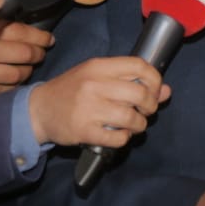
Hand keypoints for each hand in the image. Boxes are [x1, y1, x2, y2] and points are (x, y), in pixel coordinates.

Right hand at [0, 21, 54, 98]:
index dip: (41, 37)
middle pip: (25, 54)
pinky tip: (15, 80)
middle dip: (38, 54)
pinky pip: (5, 89)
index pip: (23, 33)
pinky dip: (14, 85)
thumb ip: (0, 25)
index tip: (49, 39)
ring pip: (18, 74)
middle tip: (40, 53)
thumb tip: (30, 29)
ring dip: (27, 70)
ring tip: (28, 67)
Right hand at [29, 55, 167, 145]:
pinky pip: (118, 138)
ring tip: (134, 125)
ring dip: (139, 125)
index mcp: (99, 66)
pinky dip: (124, 139)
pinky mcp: (84, 130)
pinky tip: (118, 135)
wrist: (39, 109)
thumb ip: (130, 81)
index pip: (139, 66)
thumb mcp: (98, 77)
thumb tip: (166, 91)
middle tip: (145, 111)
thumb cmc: (72, 90)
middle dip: (150, 106)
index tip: (155, 90)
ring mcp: (89, 108)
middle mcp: (94, 85)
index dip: (155, 79)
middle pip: (140, 95)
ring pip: (132, 118)